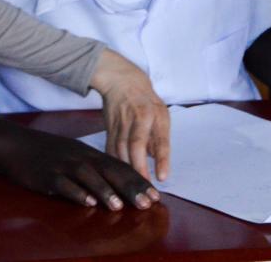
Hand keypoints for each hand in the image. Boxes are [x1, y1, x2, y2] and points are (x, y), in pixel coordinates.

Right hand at [0, 126, 159, 210]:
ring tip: (119, 206)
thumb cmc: (47, 153)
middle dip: (130, 187)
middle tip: (148, 202)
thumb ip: (93, 168)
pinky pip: (63, 184)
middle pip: (109, 171)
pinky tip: (87, 202)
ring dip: (105, 191)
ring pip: (88, 177)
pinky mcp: (46, 175)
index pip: (118, 166)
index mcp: (88, 153)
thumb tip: (117, 187)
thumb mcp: (73, 155)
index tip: (156, 195)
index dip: (138, 181)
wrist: (14, 145)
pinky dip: (76, 193)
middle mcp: (79, 157)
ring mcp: (62, 165)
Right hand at [89, 49, 170, 181]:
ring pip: (120, 149)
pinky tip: (116, 176)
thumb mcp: (160, 114)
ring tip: (132, 188)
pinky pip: (110, 148)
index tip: (162, 177)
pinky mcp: (108, 127)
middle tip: (144, 190)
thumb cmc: (146, 100)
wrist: (121, 81)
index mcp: (155, 114)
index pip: (159, 139)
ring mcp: (121, 122)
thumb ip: (158, 138)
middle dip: (139, 168)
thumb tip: (159, 164)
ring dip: (125, 169)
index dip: (161, 159)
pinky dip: (114, 163)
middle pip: (135, 146)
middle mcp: (138, 118)